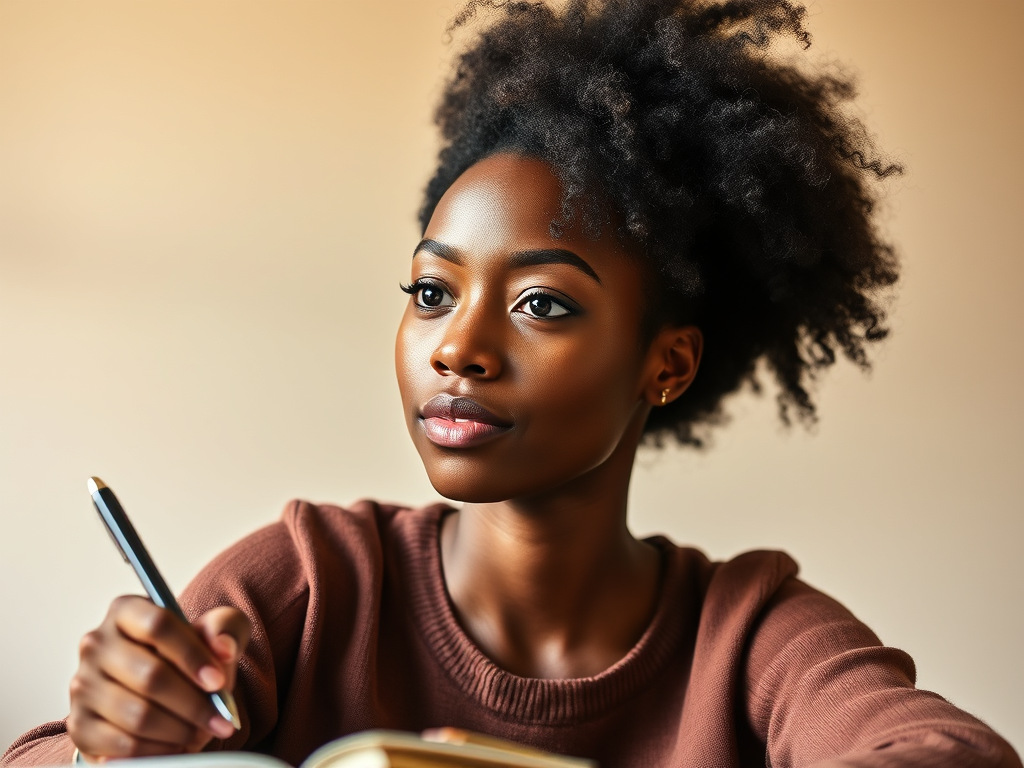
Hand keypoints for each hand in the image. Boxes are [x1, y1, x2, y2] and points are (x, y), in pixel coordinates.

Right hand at [67, 595, 250, 760]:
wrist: (159, 693)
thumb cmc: (188, 656)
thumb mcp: (215, 632)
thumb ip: (225, 628)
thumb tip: (223, 648)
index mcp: (125, 610)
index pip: (158, 625)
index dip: (192, 655)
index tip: (218, 682)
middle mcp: (96, 644)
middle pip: (150, 675)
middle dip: (193, 703)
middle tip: (220, 719)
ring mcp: (83, 685)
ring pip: (138, 715)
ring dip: (179, 730)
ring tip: (202, 732)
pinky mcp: (80, 725)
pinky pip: (123, 745)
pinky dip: (158, 750)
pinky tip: (177, 745)